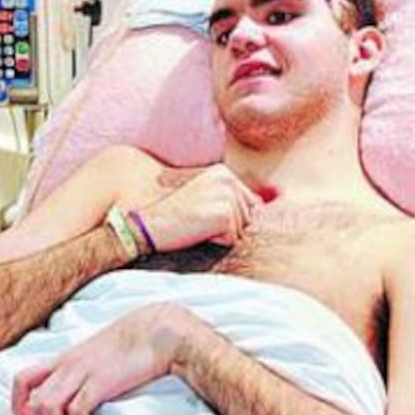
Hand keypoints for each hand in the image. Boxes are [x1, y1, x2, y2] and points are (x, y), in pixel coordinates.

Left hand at [11, 303, 198, 414]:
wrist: (157, 331)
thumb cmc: (130, 344)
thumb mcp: (95, 355)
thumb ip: (81, 371)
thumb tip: (75, 395)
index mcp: (63, 359)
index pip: (22, 379)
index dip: (18, 406)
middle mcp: (67, 366)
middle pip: (33, 402)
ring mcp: (82, 373)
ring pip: (48, 409)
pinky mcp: (100, 383)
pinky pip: (77, 413)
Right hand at [138, 164, 260, 251]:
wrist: (148, 224)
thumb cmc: (173, 213)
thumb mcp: (203, 197)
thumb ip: (231, 197)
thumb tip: (265, 204)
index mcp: (223, 172)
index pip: (249, 204)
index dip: (227, 217)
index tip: (201, 213)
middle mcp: (228, 180)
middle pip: (248, 217)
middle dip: (226, 226)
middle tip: (196, 220)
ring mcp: (227, 197)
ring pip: (241, 230)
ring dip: (221, 234)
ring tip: (196, 224)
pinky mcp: (224, 216)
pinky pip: (232, 240)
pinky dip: (216, 242)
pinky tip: (196, 231)